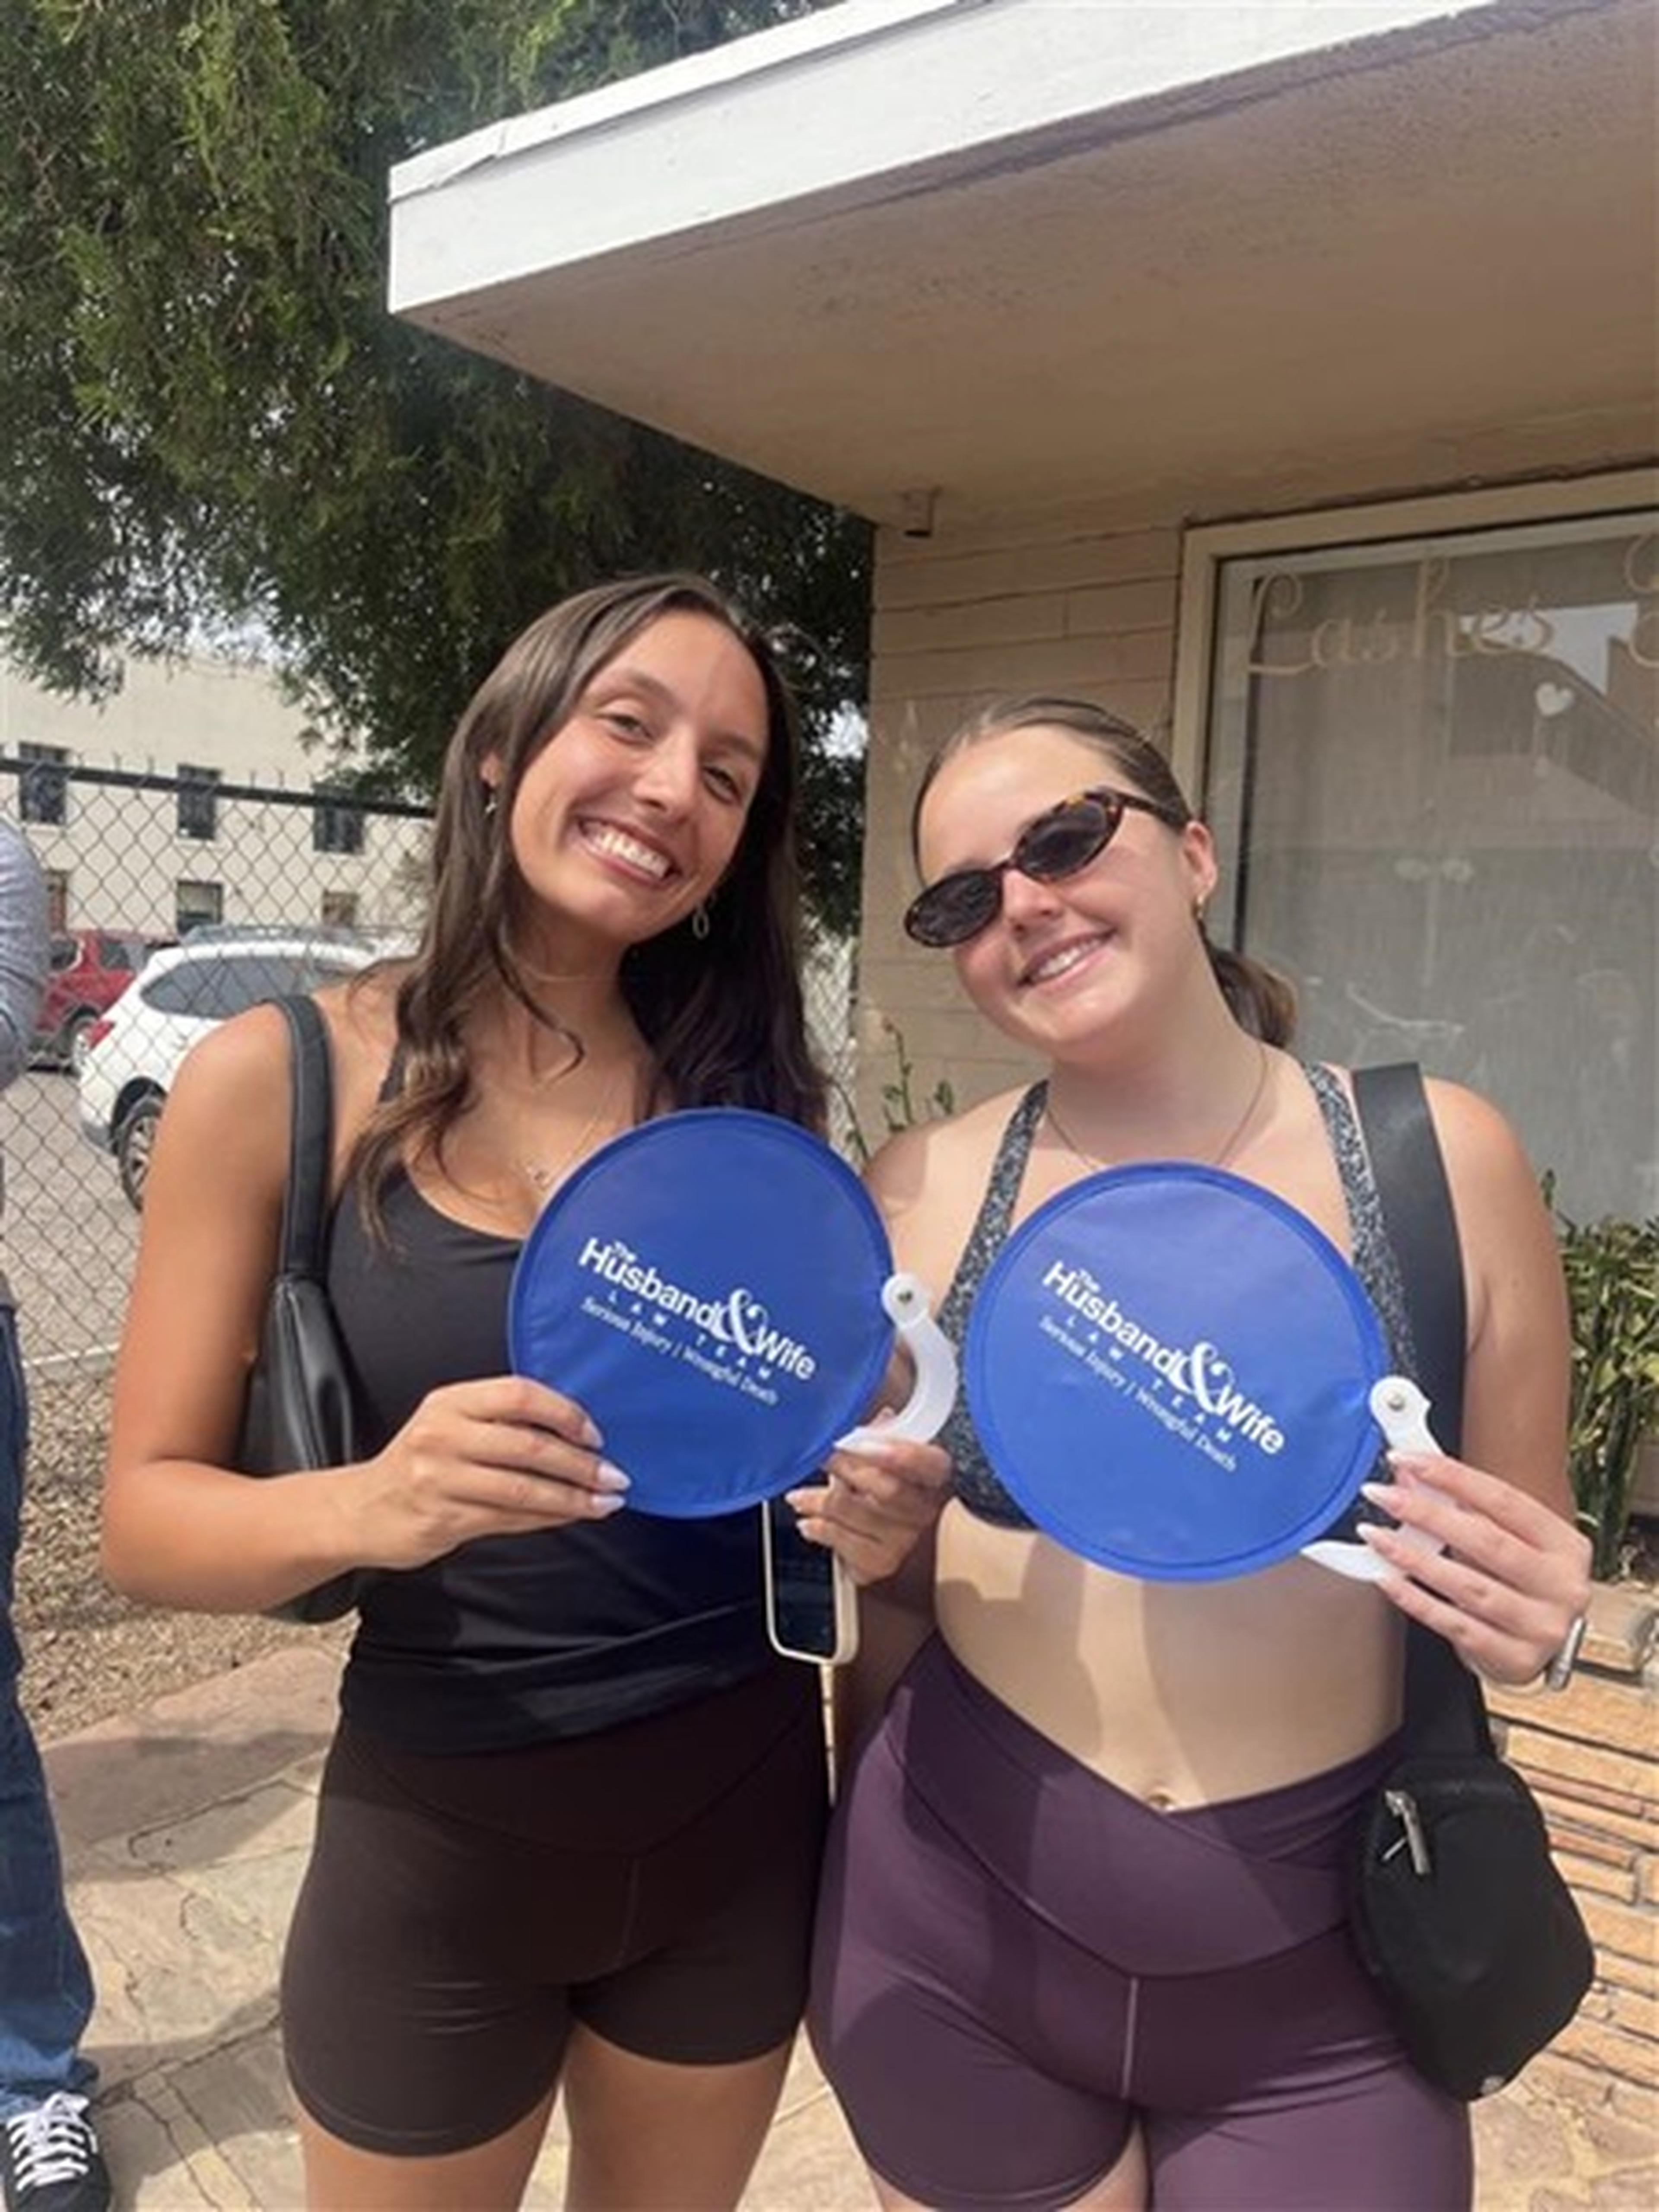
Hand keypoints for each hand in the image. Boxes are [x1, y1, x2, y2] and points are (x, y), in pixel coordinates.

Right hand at [343, 1375, 628, 1569]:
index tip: (595, 1433)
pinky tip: (570, 1516)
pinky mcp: (442, 1518)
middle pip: (528, 1445)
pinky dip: (547, 1517)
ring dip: (572, 1497)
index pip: (520, 1394)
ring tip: (605, 1501)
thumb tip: (576, 1432)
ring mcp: (440, 1479)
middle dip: (580, 1464)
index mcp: (451, 1402)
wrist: (360, 1509)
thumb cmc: (419, 1464)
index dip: (564, 1412)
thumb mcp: (451, 1425)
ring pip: (524, 1488)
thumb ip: (502, 1422)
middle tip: (615, 1475)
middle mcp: (443, 1435)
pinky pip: (509, 1518)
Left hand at [784, 1431, 951, 1586]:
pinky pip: (845, 1544)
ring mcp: (904, 1540)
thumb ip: (885, 1436)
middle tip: (820, 1456)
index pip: (926, 1463)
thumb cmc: (888, 1488)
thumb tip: (881, 1416)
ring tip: (798, 1495)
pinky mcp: (881, 1562)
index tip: (863, 1441)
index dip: (897, 1453)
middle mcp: (924, 1511)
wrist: (890, 1540)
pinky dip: (821, 1531)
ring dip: (820, 1501)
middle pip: (888, 1490)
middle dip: (847, 1468)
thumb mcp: (889, 1458)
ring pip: (858, 1515)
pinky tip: (808, 1522)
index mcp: (934, 1476)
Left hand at [1357, 1453, 1591, 1686]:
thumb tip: (1407, 1474)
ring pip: (1469, 1586)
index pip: (1504, 1500)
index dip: (1452, 1476)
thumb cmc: (1520, 1583)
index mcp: (1565, 1545)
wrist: (1539, 1648)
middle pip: (1487, 1541)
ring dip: (1414, 1558)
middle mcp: (1561, 1586)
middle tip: (1383, 1495)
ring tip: (1376, 1536)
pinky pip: (1456, 1625)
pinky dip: (1417, 1601)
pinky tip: (1388, 1580)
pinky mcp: (1515, 1660)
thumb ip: (1463, 1507)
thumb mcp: (1507, 1540)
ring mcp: (1541, 1627)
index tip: (1406, 1459)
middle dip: (1427, 1513)